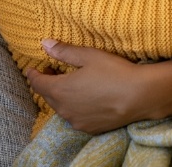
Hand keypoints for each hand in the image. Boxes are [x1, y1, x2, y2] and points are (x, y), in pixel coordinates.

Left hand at [27, 40, 171, 133]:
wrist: (139, 96)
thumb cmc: (113, 72)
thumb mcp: (88, 56)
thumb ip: (64, 51)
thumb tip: (44, 44)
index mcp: (60, 90)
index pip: (37, 83)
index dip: (33, 74)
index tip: (32, 68)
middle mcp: (64, 109)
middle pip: (48, 96)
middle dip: (47, 83)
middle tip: (52, 70)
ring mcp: (76, 121)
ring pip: (61, 107)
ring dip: (60, 95)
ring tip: (68, 83)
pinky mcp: (89, 127)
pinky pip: (74, 116)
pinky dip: (73, 106)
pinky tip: (84, 97)